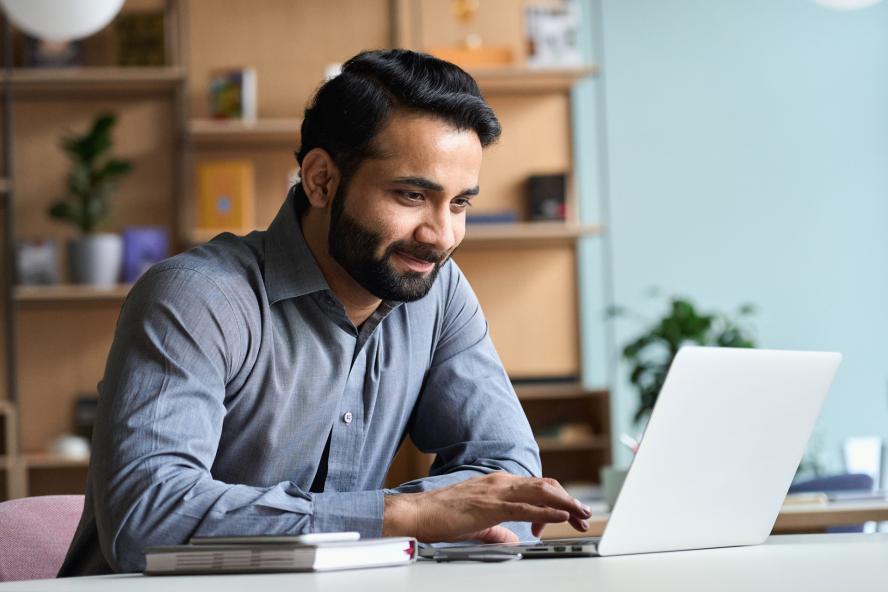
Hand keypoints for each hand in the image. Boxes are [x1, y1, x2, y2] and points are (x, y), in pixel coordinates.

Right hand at [383, 472, 591, 542]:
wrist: (418, 513)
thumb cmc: (442, 517)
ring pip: (541, 493)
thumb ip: (498, 530)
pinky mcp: (491, 506)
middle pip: (545, 487)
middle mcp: (500, 482)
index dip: (557, 500)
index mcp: (498, 484)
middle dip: (569, 500)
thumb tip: (514, 539)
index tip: (567, 516)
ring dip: (566, 503)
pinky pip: (526, 507)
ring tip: (582, 514)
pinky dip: (547, 511)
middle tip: (584, 515)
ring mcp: (496, 491)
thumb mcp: (478, 524)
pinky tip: (561, 516)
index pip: (537, 487)